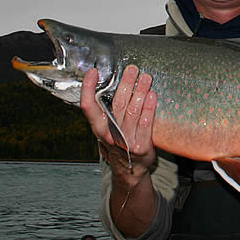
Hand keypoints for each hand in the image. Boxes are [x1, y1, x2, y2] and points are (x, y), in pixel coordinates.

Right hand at [80, 65, 156, 185]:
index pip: (88, 107)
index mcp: (98, 128)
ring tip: (146, 78)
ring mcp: (125, 141)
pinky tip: (152, 96)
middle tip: (132, 69)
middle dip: (126, 84)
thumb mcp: (106, 129)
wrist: (130, 170)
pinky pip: (146, 124)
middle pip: (117, 104)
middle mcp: (110, 134)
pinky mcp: (141, 146)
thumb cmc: (118, 143)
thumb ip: (106, 111)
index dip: (88, 89)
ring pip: (132, 111)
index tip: (92, 72)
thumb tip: (112, 84)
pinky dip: (149, 108)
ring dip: (140, 92)